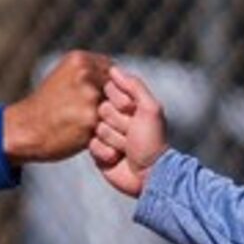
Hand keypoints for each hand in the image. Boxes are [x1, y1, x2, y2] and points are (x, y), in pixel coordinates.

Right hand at [4, 49, 109, 164]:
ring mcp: (88, 96)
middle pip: (120, 90)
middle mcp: (85, 74)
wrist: (25, 128)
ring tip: (95, 128)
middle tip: (103, 116)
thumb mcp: (65, 77)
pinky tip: (91, 137)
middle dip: (116, 104)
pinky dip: (106, 134)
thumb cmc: (48, 106)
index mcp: (79, 60)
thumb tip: (122, 78)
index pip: (114, 72)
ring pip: (117, 110)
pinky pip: (110, 127)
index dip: (114, 89)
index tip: (103, 101)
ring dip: (112, 120)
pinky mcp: (90, 119)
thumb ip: (90, 74)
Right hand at [90, 67, 171, 198]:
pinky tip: (116, 158)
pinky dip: (104, 152)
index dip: (120, 102)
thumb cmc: (152, 141)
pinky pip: (91, 144)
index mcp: (127, 105)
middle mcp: (114, 117)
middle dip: (118, 123)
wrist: (149, 175)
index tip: (133, 112)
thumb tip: (113, 69)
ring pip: (95, 127)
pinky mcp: (97, 151)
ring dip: (113, 139)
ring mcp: (105, 134)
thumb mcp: (150, 109)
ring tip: (126, 149)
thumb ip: (135, 86)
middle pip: (100, 108)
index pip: (108, 89)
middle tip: (131, 135)